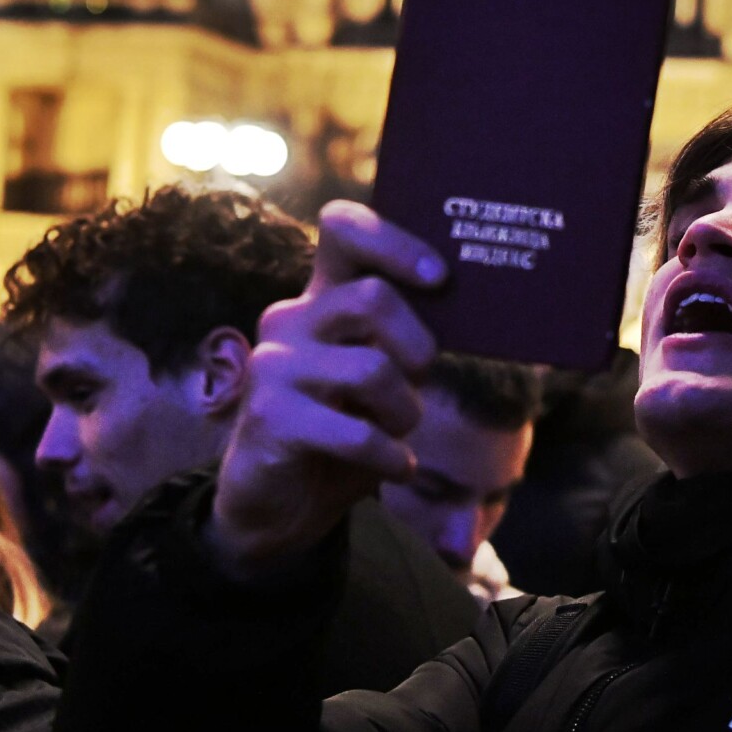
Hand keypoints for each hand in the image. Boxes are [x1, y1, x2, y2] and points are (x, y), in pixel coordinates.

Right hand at [206, 202, 442, 580]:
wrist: (277, 504)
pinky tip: (395, 467)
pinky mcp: (269, 415)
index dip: (395, 242)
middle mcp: (290, 317)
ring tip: (398, 432)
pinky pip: (356, 432)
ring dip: (405, 411)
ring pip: (373, 368)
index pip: (344, 227)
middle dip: (418, 347)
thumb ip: (405, 337)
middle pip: (374, 298)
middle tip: (417, 383)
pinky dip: (390, 457)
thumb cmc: (341, 429)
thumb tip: (463, 304)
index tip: (438, 277)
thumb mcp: (382, 376)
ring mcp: (274, 364)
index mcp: (321, 297)